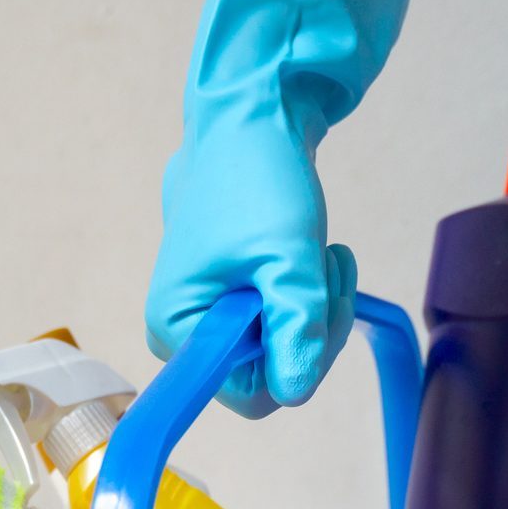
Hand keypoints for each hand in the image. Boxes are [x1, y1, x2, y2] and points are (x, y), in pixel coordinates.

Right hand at [144, 0, 411, 418]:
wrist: (250, 114)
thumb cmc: (257, 180)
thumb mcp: (287, 260)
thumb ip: (294, 329)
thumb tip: (295, 394)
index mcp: (178, 330)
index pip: (250, 394)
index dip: (295, 362)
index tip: (317, 308)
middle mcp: (182, 333)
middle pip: (268, 373)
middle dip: (312, 328)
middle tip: (329, 270)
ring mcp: (205, 315)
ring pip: (281, 348)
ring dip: (317, 307)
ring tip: (324, 254)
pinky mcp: (228, 298)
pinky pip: (278, 322)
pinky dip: (306, 295)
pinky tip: (314, 258)